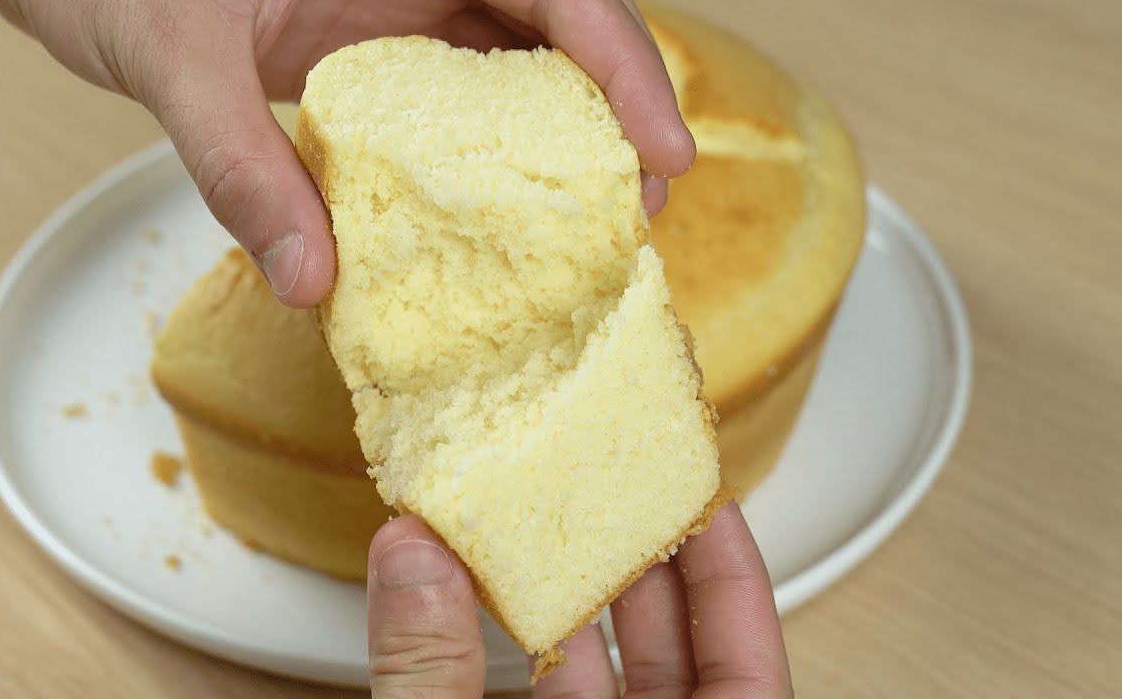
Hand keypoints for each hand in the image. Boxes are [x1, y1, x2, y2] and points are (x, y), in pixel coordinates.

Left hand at [0, 0, 693, 306]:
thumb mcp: (171, 54)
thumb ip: (239, 163)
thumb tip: (312, 284)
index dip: (622, 60)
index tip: (666, 150)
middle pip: (555, 15)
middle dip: (612, 103)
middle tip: (643, 204)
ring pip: (516, 53)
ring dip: (561, 132)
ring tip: (593, 219)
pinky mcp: (369, 37)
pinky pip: (455, 88)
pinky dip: (485, 149)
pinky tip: (498, 208)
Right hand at [366, 502, 792, 697]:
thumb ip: (436, 676)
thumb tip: (412, 556)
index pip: (748, 666)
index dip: (732, 573)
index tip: (705, 498)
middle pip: (680, 657)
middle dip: (641, 564)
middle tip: (611, 482)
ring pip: (610, 684)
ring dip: (575, 605)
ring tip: (546, 521)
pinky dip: (529, 657)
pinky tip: (493, 603)